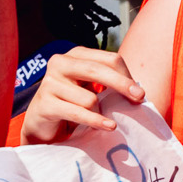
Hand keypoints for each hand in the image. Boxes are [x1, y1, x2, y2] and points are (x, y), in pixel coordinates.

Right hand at [21, 49, 146, 143]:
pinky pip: (79, 113)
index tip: (139, 94)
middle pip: (98, 70)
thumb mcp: (91, 87)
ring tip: (99, 118)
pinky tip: (109, 126)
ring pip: (90, 98)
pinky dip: (96, 121)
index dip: (126, 76)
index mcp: (75, 55)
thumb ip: (109, 82)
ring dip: (99, 112)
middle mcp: (60, 63)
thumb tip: (138, 91)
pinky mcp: (44, 103)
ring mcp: (49, 83)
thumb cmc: (73, 103)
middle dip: (122, 85)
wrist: (42, 123)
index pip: (109, 59)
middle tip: (140, 98)